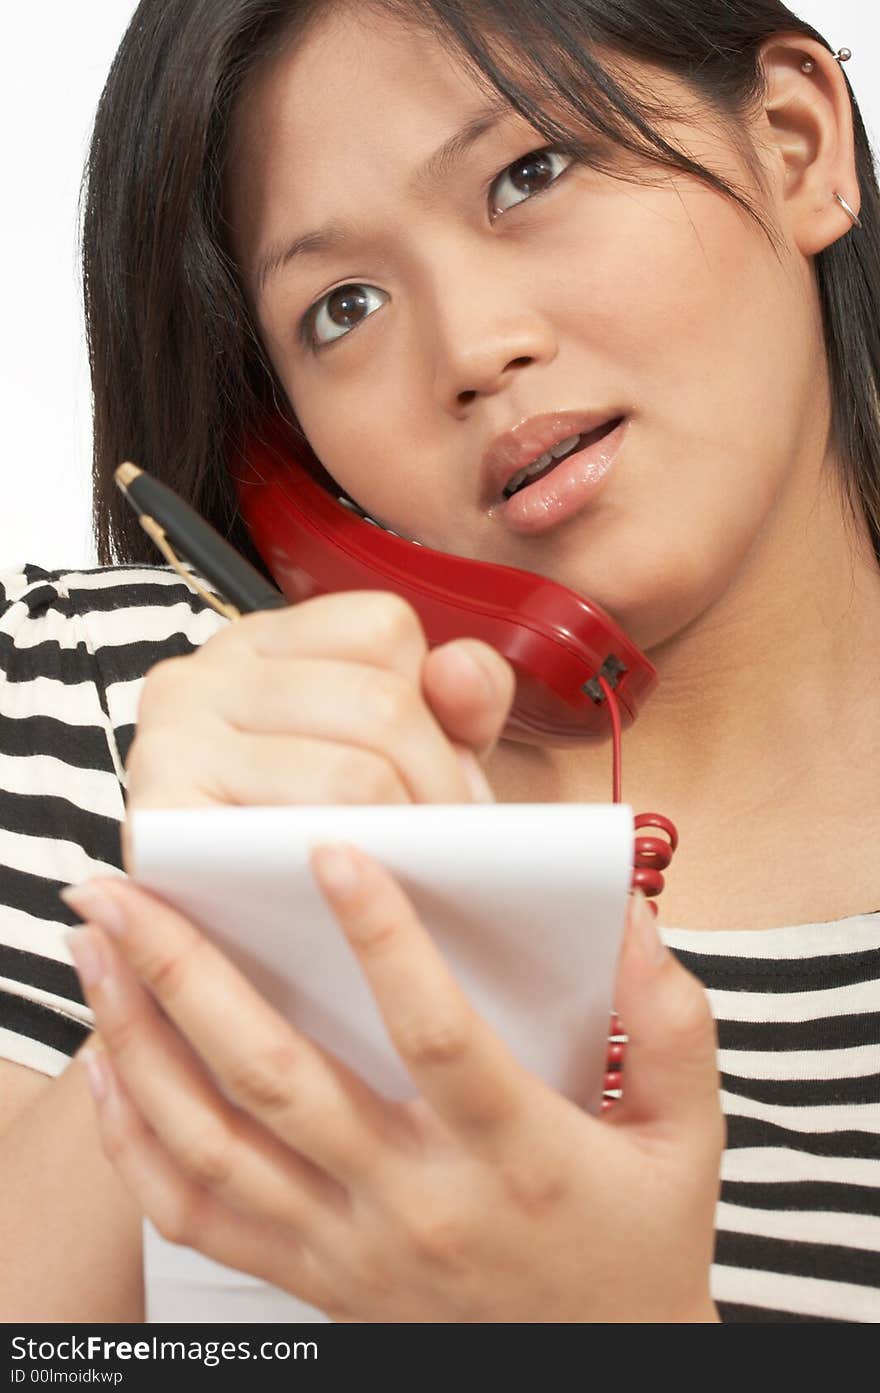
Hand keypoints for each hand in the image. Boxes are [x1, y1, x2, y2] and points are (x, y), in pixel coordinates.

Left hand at [64, 853, 722, 1322]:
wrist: (602, 1378)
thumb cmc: (640, 1244)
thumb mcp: (688, 1137)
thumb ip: (672, 1023)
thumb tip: (630, 921)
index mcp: (516, 1154)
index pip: (438, 1036)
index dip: (385, 941)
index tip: (331, 852)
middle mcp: (414, 1202)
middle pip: (280, 1079)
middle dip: (188, 972)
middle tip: (124, 888)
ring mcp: (349, 1246)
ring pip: (214, 1142)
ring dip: (140, 1039)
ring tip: (97, 951)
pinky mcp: (312, 1275)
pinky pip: (198, 1212)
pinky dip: (137, 1140)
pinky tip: (107, 1066)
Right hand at [121, 592, 515, 872]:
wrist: (215, 946)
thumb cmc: (315, 833)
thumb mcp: (400, 752)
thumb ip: (457, 700)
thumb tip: (456, 670)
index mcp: (259, 644)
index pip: (384, 627)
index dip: (438, 703)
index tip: (443, 770)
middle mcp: (201, 676)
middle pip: (382, 703)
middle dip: (442, 785)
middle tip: (451, 845)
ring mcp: (170, 743)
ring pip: (355, 777)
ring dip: (410, 838)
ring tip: (413, 874)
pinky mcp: (161, 821)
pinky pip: (295, 839)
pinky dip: (348, 871)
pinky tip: (354, 889)